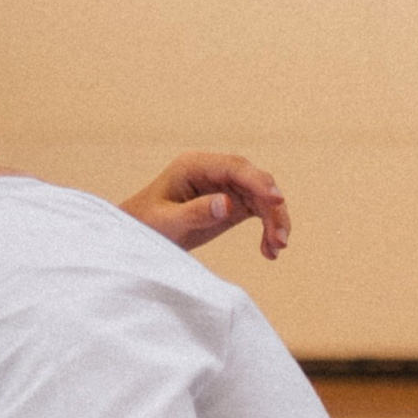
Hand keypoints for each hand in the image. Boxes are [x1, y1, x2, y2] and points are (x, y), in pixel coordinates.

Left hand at [121, 151, 289, 259]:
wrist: (136, 236)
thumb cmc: (145, 224)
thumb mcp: (166, 222)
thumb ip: (194, 212)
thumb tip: (229, 203)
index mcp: (194, 166)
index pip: (234, 167)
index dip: (258, 181)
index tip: (276, 201)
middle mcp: (213, 172)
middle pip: (253, 180)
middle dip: (272, 207)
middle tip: (280, 238)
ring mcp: (224, 186)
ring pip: (261, 197)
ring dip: (274, 220)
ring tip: (276, 248)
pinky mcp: (231, 204)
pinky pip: (258, 211)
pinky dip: (268, 228)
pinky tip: (269, 251)